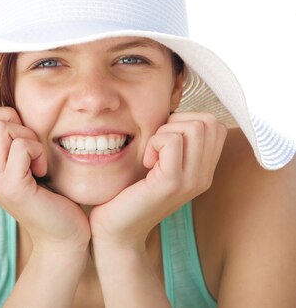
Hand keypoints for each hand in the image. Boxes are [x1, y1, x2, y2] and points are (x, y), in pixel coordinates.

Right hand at [0, 107, 90, 252]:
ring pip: (0, 128)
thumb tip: (4, 109)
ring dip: (27, 136)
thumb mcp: (20, 161)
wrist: (61, 234)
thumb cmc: (47, 192)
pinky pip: (22, 146)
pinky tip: (42, 170)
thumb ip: (5, 140)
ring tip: (35, 159)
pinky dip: (38, 151)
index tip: (16, 137)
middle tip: (27, 144)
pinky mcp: (12, 187)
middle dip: (10, 120)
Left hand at [89, 112, 227, 249]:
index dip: (187, 119)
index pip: (215, 124)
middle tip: (157, 145)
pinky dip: (155, 142)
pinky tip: (146, 162)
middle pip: (208, 121)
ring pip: (194, 127)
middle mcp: (204, 176)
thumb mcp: (160, 160)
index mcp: (204, 169)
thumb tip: (173, 103)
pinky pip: (172, 140)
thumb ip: (174, 138)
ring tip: (152, 154)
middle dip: (177, 122)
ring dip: (165, 131)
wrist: (116, 229)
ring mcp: (192, 181)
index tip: (166, 138)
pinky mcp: (172, 183)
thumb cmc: (131, 188)